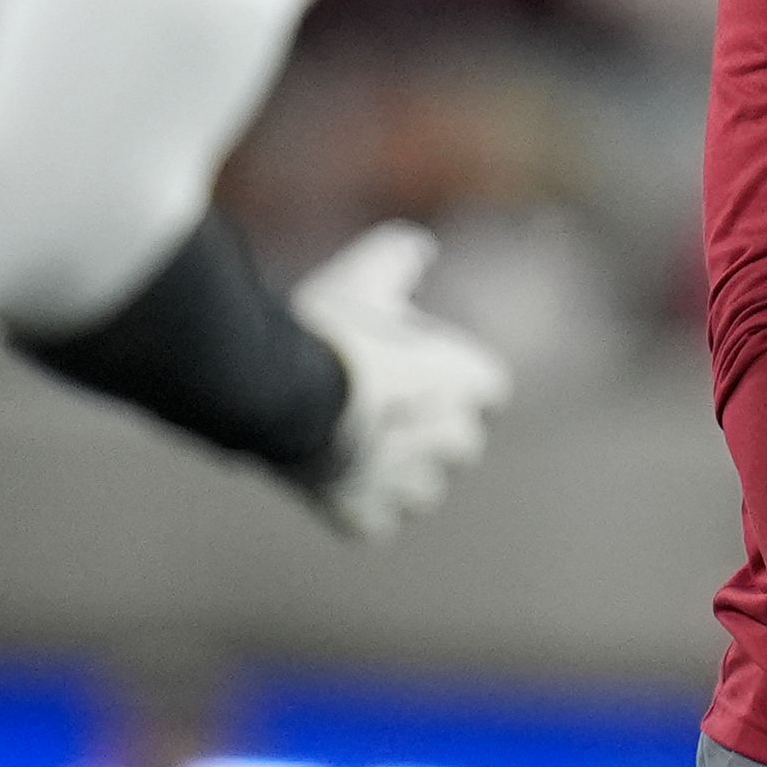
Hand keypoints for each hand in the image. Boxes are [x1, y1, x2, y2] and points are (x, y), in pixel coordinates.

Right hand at [290, 222, 512, 543]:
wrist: (276, 390)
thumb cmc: (326, 329)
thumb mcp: (363, 274)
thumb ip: (398, 256)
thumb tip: (418, 243)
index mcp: (463, 378)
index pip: (490, 386)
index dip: (462, 378)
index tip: (434, 372)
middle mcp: (449, 437)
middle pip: (463, 444)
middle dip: (438, 431)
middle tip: (397, 413)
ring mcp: (404, 482)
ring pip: (425, 492)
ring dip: (406, 477)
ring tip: (370, 454)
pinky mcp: (362, 515)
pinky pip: (377, 523)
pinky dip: (363, 509)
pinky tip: (341, 486)